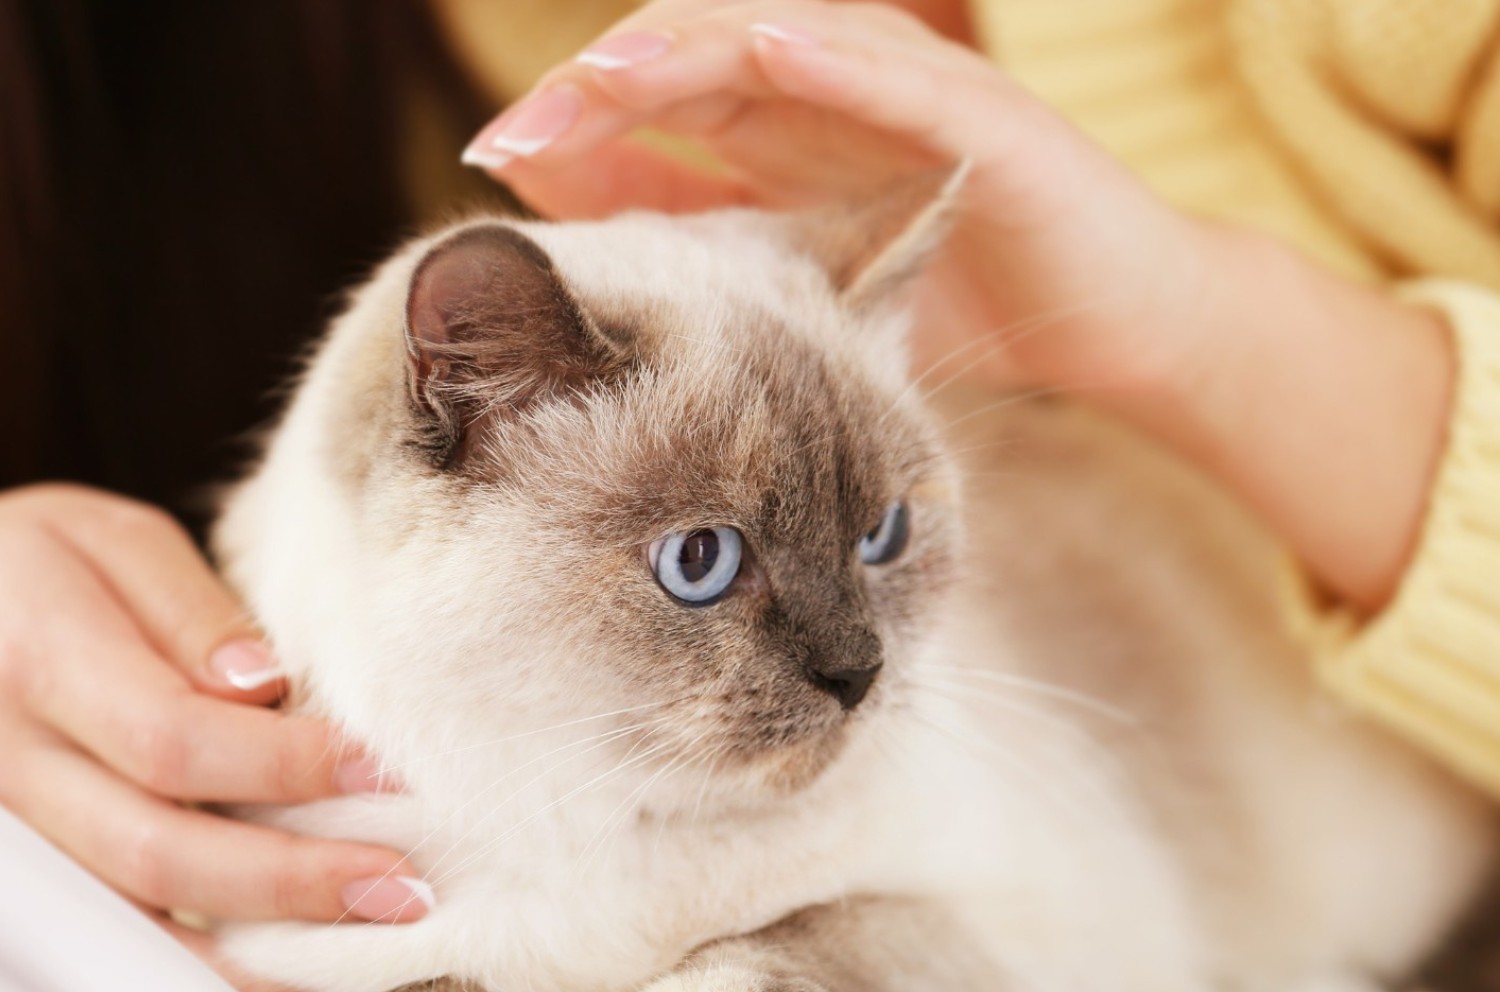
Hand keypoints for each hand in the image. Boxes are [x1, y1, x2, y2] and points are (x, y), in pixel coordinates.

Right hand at [0, 485, 429, 991]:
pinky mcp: (44, 872)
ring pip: (134, 920)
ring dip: (256, 959)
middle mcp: (13, 764)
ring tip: (358, 972)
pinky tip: (296, 990)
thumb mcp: (112, 544)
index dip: (283, 764)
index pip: (171, 737)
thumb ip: (187, 614)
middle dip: (290, 879)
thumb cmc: (44, 564)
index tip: (379, 772)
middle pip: (156, 850)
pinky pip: (125, 940)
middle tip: (400, 886)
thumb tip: (263, 686)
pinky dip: (214, 977)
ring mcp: (20, 834)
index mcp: (37, 663)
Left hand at [463, 0, 1213, 395]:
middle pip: (695, 59)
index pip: (660, 105)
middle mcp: (833, 97)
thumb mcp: (810, 283)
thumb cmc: (962, 306)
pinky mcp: (979, 117)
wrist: (1112, 323)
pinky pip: (897, 71)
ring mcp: (904, 96)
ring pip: (779, 42)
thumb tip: (596, 240)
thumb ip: (718, 248)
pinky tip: (764, 48)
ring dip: (686, 51)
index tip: (496, 161)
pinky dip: (830, 54)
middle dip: (600, 89)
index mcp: (786, 134)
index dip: (575, 122)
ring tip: (603, 75)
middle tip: (518, 134)